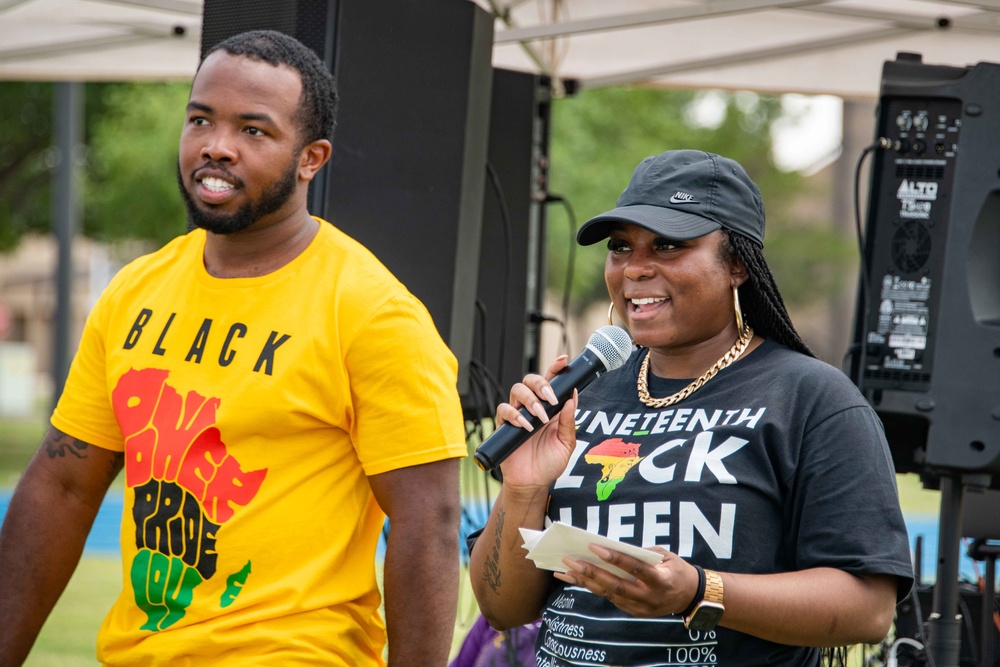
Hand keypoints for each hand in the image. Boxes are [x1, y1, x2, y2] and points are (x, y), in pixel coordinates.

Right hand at [494, 355, 577, 489]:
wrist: (533, 483)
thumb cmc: (549, 463)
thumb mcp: (566, 443)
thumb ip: (568, 421)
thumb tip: (572, 397)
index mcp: (549, 408)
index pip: (551, 382)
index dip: (555, 368)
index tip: (563, 360)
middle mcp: (532, 407)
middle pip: (530, 380)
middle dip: (541, 384)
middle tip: (551, 398)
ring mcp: (517, 415)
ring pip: (516, 390)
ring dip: (530, 400)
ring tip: (540, 418)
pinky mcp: (504, 425)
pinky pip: (504, 410)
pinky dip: (515, 415)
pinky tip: (526, 426)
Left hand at [553, 545, 699, 618]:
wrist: (690, 597)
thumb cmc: (676, 570)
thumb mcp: (666, 556)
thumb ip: (643, 553)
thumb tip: (614, 548)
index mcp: (660, 580)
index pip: (634, 568)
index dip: (614, 558)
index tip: (594, 547)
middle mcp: (648, 597)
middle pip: (615, 585)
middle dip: (591, 572)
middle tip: (570, 560)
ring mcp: (640, 608)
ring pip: (608, 594)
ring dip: (585, 582)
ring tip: (565, 571)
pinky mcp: (633, 612)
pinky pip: (609, 598)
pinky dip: (592, 588)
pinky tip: (577, 579)